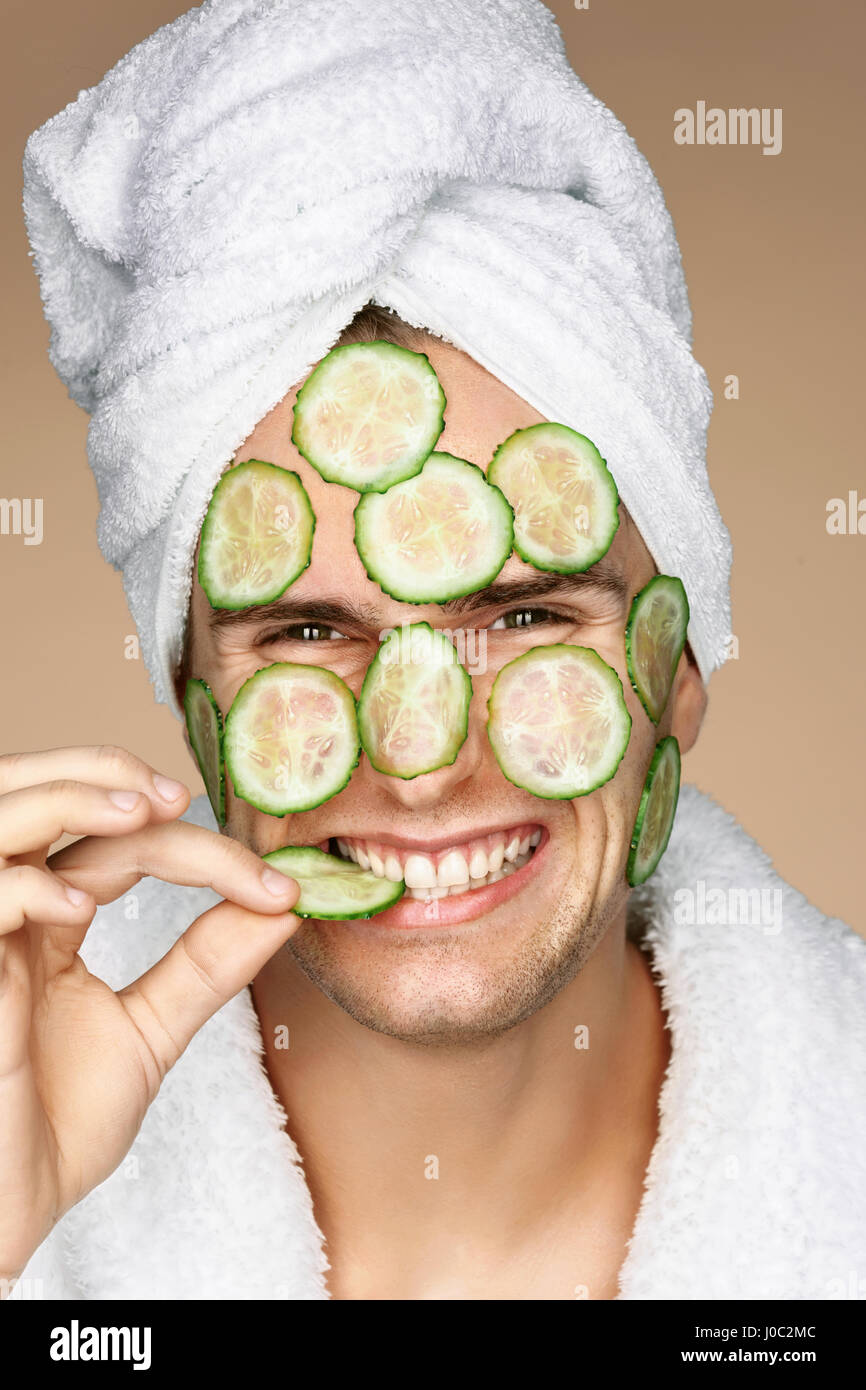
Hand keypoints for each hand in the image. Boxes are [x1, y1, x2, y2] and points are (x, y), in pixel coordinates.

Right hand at [0, 746, 298, 1290]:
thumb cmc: (55, 1126)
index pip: (120, 843)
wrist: (9, 1210)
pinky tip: (77, 911)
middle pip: (44, 792)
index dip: (200, 849)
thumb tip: (285, 907)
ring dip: (74, 795)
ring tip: (146, 814)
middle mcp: (10, 911)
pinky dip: (28, 888)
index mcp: (50, 919)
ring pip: (6, 814)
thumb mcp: (150, 1032)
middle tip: (179, 797)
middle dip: (107, 771)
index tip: (278, 888)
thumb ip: (207, 967)